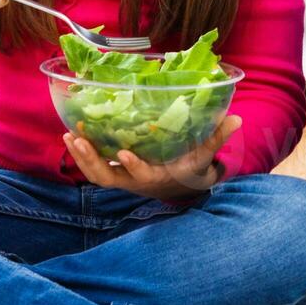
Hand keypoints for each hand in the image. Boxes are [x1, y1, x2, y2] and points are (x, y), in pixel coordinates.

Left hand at [61, 115, 241, 201]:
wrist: (177, 185)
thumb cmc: (190, 166)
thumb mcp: (203, 154)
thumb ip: (216, 137)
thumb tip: (236, 119)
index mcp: (157, 176)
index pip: (143, 175)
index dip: (134, 167)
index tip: (125, 153)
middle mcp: (135, 180)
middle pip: (107, 177)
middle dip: (92, 161)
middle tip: (80, 140)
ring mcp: (122, 177)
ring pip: (96, 174)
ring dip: (81, 156)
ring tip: (69, 135)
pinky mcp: (113, 170)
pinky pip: (94, 165)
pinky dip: (82, 153)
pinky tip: (72, 134)